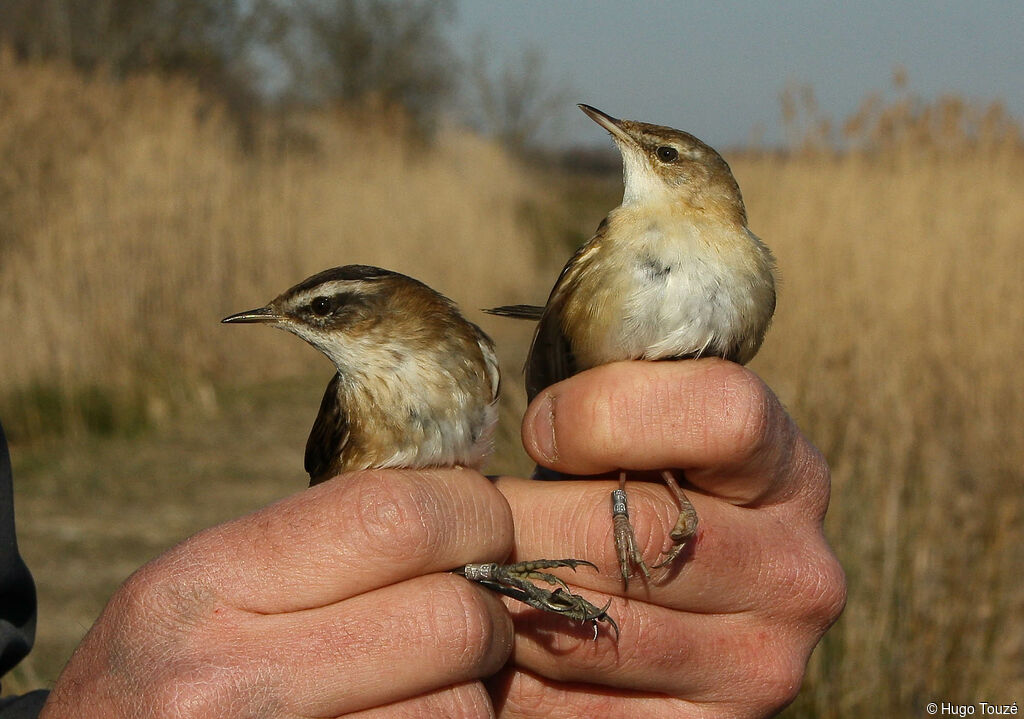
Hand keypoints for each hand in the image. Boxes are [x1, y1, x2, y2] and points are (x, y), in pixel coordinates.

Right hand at [40, 468, 514, 717]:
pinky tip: (398, 718)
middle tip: (468, 614)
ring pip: (460, 704)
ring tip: (422, 681)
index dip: (472, 514)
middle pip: (451, 617)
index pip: (394, 516)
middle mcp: (225, 677)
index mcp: (206, 585)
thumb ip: (321, 544)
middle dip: (486, 611)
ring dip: (468, 688)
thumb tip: (462, 505)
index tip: (481, 526)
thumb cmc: (165, 677)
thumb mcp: (207, 588)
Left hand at [490, 359, 845, 717]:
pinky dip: (519, 664)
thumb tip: (521, 419)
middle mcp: (797, 574)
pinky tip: (505, 633)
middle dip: (524, 517)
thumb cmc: (625, 494)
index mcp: (791, 474)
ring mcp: (761, 665)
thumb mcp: (639, 436)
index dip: (605, 410)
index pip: (724, 415)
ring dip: (510, 595)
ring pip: (596, 623)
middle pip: (635, 530)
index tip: (539, 428)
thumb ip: (606, 411)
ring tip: (478, 571)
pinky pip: (580, 702)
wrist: (663, 612)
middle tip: (470, 514)